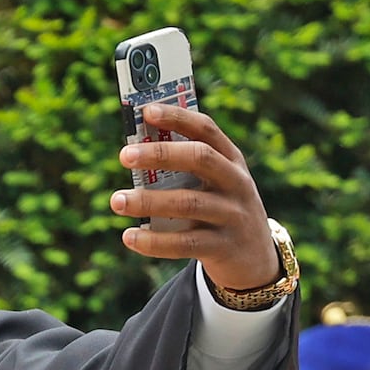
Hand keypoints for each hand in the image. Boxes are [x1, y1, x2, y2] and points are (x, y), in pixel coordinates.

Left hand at [109, 102, 278, 291]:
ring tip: (116, 200)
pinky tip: (129, 237)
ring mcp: (232, 215)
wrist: (254, 259)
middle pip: (199, 159)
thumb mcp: (211, 185)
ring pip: (188, 203)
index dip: (178, 118)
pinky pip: (184, 243)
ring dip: (148, 201)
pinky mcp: (222, 247)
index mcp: (231, 160)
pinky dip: (153, 241)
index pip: (206, 130)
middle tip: (124, 155)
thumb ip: (182, 170)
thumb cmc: (219, 209)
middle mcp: (236, 183)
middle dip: (161, 153)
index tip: (146, 111)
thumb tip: (134, 152)